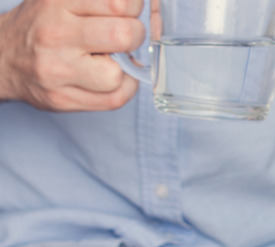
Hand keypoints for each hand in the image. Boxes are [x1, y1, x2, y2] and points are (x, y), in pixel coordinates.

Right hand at [0, 0, 144, 110]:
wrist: (2, 57)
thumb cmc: (44, 25)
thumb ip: (103, 1)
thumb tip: (151, 5)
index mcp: (57, 2)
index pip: (119, 3)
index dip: (134, 8)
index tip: (126, 13)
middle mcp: (55, 34)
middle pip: (124, 35)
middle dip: (134, 36)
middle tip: (123, 37)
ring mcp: (57, 70)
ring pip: (118, 73)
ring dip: (123, 67)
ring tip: (108, 59)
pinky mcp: (61, 99)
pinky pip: (114, 99)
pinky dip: (122, 88)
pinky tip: (110, 76)